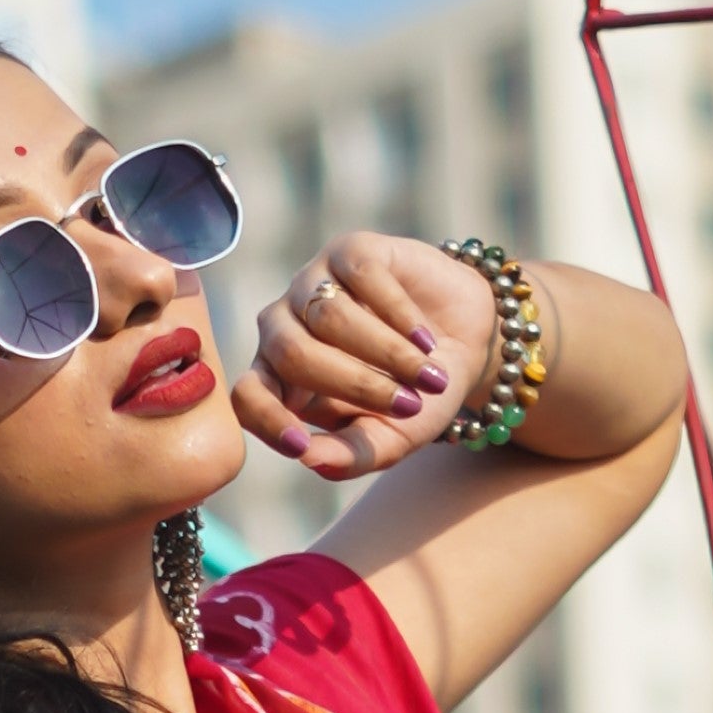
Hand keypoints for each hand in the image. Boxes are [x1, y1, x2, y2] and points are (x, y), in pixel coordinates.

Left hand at [231, 231, 501, 483]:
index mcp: (279, 378)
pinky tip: (425, 340)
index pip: (248, 395)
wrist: (464, 344)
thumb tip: (309, 460)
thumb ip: (349, 455)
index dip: (266, 420)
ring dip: (388, 354)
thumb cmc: (415, 397)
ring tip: (428, 376)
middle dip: (356, 386)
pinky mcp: (350, 252)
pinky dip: (400, 317)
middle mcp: (285, 326)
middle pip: (293, 353)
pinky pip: (364, 279)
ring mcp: (314, 284)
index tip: (300, 444)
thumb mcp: (388, 438)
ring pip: (331, 316)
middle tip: (409, 406)